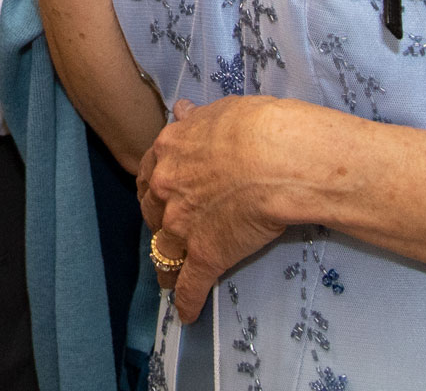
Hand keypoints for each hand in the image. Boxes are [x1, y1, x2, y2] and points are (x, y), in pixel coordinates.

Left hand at [136, 96, 319, 319]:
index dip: (155, 187)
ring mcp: (182, 224)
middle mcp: (167, 188)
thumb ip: (197, 118)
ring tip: (169, 279)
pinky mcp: (205, 255)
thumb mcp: (220, 111)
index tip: (159, 194)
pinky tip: (188, 314)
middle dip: (158, 223)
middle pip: (152, 212)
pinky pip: (189, 284)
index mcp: (169, 150)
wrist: (275, 157)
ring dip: (165, 266)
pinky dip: (187, 301)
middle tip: (168, 233)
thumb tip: (182, 110)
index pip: (150, 173)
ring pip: (163, 251)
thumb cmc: (256, 125)